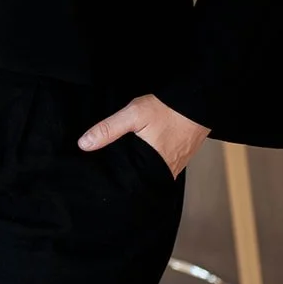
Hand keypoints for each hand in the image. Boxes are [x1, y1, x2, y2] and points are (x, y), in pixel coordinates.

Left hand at [77, 93, 209, 177]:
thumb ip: (109, 129)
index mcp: (153, 166)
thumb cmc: (168, 109)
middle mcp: (166, 171)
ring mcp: (176, 165)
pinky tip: (145, 152)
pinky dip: (152, 161)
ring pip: (152, 173)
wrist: (198, 102)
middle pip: (141, 179)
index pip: (129, 181)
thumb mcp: (134, 114)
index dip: (115, 178)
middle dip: (127, 174)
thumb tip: (84, 144)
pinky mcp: (182, 157)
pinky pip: (163, 165)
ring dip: (140, 168)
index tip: (102, 175)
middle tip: (110, 167)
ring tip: (125, 161)